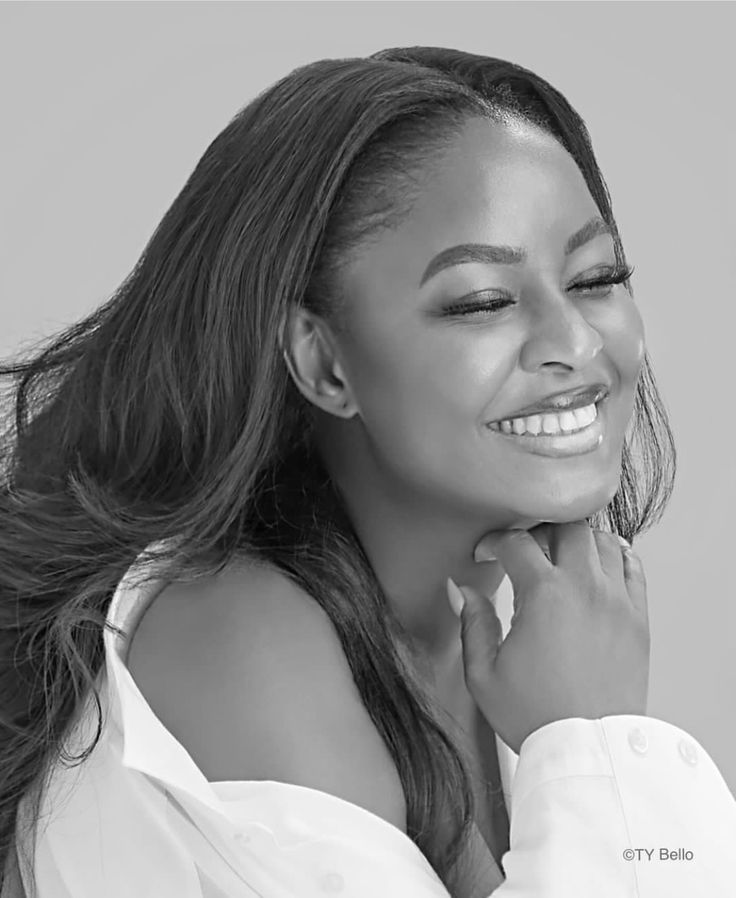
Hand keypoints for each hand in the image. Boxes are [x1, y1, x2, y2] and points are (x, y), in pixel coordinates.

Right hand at [447, 520, 649, 753]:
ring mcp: (617, 601)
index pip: (516, 542)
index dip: (494, 542)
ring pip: (602, 540)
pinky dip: (615, 558)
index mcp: (544, 594)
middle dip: (540, 530)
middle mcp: (585, 587)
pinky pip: (633, 567)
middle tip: (526, 550)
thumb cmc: (535, 715)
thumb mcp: (484, 674)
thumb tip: (459, 588)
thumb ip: (471, 623)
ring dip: (578, 542)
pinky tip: (597, 571)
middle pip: (566, 526)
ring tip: (561, 560)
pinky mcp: (638, 619)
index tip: (486, 555)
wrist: (589, 751)